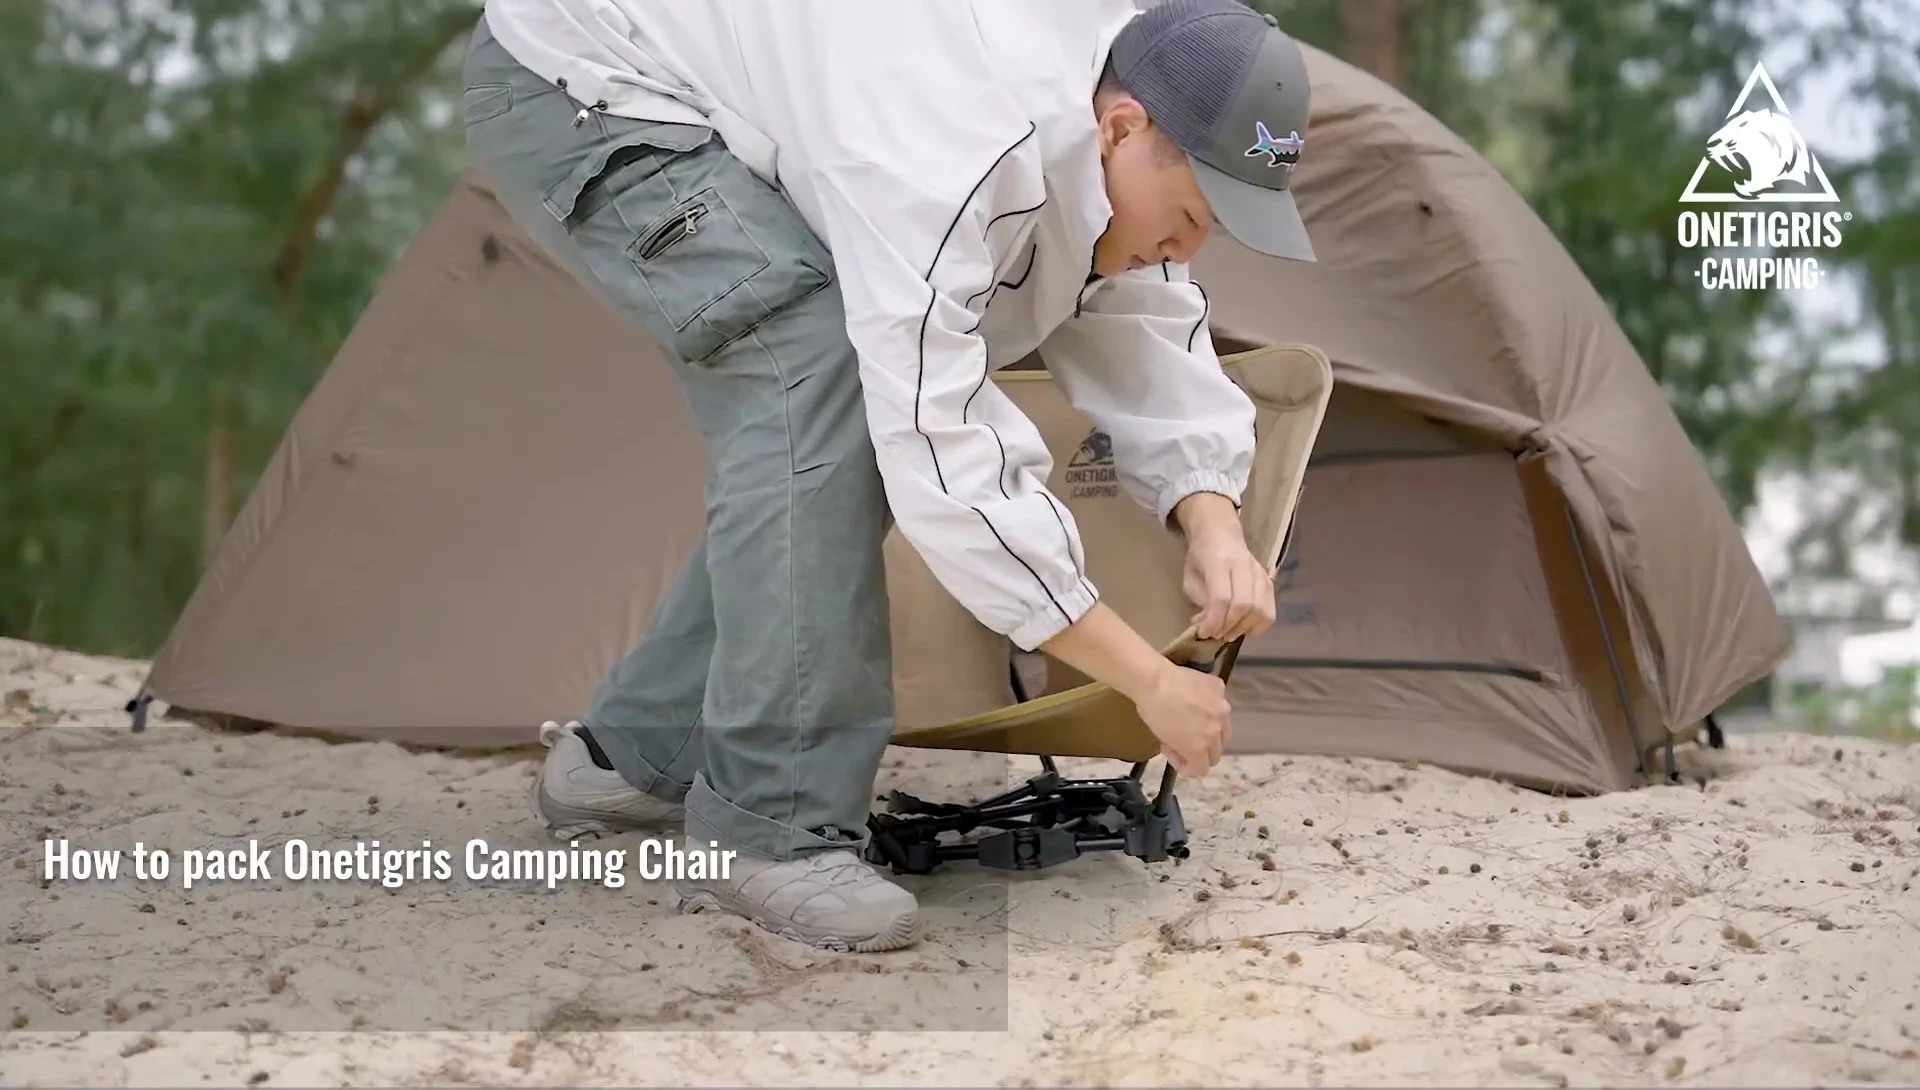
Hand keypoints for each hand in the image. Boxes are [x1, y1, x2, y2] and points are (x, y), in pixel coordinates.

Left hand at [1134, 661, 1230, 776]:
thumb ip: (1181, 750)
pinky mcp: (1220, 688)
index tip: (1177, 755)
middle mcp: (1216, 730)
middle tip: (1185, 739)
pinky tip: (1194, 697)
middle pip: (1216, 752)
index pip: (1203, 769)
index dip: (1188, 766)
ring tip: (1192, 718)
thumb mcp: (1164, 739)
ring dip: (1211, 729)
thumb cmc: (1152, 711)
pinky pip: (1218, 703)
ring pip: (1223, 728)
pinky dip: (1209, 704)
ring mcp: (1221, 708)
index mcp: (1199, 747)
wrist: (1153, 680)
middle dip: (1202, 750)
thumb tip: (1185, 750)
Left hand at [1174, 494, 1275, 641]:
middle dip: (1229, 626)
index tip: (1204, 633)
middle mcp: (1244, 565)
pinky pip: (1270, 611)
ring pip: (1260, 609)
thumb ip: (1200, 602)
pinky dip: (1258, 626)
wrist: (1220, 535)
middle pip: (1244, 604)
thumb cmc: (1201, 558)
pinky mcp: (1269, 582)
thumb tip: (1208, 627)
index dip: (1214, 620)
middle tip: (1216, 634)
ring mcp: (1260, 573)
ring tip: (1228, 633)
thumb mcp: (1190, 578)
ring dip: (1243, 628)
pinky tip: (1244, 628)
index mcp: (1219, 561)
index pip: (1222, 596)